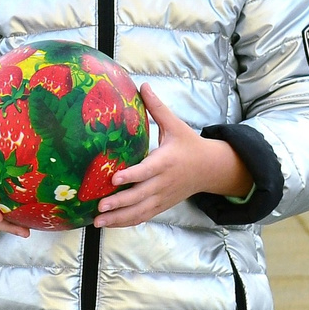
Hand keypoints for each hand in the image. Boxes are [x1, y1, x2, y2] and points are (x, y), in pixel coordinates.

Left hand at [93, 86, 251, 227]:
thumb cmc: (188, 144)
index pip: (147, 170)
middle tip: (99, 206)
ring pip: (141, 211)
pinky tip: (109, 224)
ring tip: (97, 221)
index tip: (114, 178)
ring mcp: (163, 197)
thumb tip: (143, 85)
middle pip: (141, 196)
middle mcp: (164, 182)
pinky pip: (144, 217)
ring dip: (119, 218)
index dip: (132, 175)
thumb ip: (157, 108)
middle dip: (120, 202)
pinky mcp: (162, 205)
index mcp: (166, 161)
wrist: (210, 168)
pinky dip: (127, 222)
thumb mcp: (175, 125)